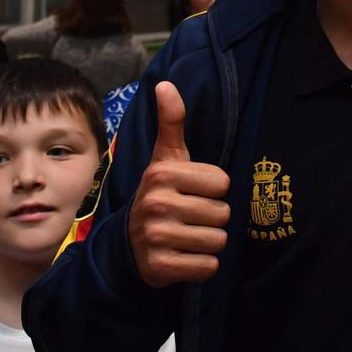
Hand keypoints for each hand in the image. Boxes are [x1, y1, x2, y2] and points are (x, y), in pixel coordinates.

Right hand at [128, 82, 230, 286]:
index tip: (191, 194)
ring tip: (187, 237)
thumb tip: (165, 84)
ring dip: (209, 243)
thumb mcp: (166, 159)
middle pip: (223, 213)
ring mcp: (156, 237)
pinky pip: (208, 267)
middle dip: (212, 219)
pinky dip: (202, 266)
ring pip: (218, 241)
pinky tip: (184, 257)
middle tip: (189, 218)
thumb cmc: (161, 195)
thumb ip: (171, 123)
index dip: (213, 191)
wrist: (128, 245)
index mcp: (162, 173)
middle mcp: (156, 203)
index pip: (223, 183)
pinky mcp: (160, 267)